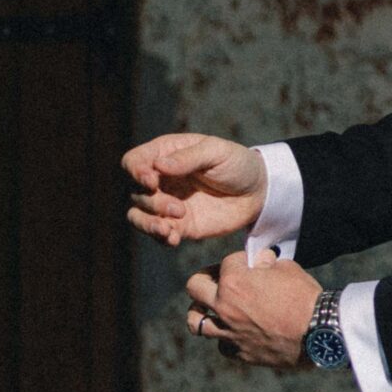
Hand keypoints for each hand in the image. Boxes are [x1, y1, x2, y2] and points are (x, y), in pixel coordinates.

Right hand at [122, 132, 267, 245]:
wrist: (258, 193)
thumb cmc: (237, 164)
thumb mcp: (217, 152)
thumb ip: (188, 158)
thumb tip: (159, 166)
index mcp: (165, 154)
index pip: (133, 161)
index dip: (135, 172)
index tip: (151, 181)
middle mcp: (161, 179)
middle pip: (135, 191)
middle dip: (152, 202)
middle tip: (179, 208)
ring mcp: (167, 203)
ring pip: (138, 215)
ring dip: (148, 223)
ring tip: (168, 229)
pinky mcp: (179, 225)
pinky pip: (159, 233)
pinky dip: (161, 238)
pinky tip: (173, 239)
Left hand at [186, 248, 322, 367]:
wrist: (319, 333)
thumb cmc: (305, 297)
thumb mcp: (288, 269)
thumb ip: (267, 264)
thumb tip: (261, 261)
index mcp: (234, 282)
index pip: (227, 262)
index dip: (241, 260)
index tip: (251, 264)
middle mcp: (224, 307)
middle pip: (194, 287)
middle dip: (205, 279)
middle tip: (217, 281)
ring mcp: (229, 332)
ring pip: (195, 322)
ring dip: (201, 312)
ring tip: (209, 309)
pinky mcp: (240, 352)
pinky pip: (221, 345)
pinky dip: (225, 338)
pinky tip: (234, 332)